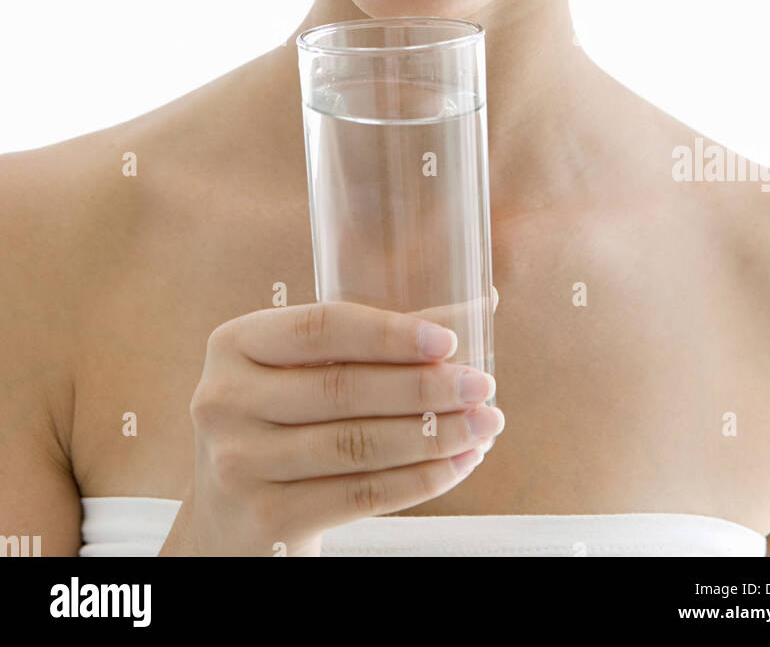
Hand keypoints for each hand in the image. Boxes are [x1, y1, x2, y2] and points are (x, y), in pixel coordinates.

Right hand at [181, 294, 502, 556]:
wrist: (227, 522)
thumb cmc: (281, 423)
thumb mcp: (303, 372)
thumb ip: (377, 341)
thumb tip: (476, 307)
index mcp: (235, 343)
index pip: (321, 328)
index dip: (388, 334)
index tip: (447, 342)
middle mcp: (225, 400)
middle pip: (343, 389)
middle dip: (424, 388)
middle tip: (482, 385)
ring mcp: (240, 463)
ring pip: (357, 445)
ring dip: (433, 435)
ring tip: (483, 425)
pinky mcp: (267, 518)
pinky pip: (360, 495)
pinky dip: (418, 480)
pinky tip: (456, 465)